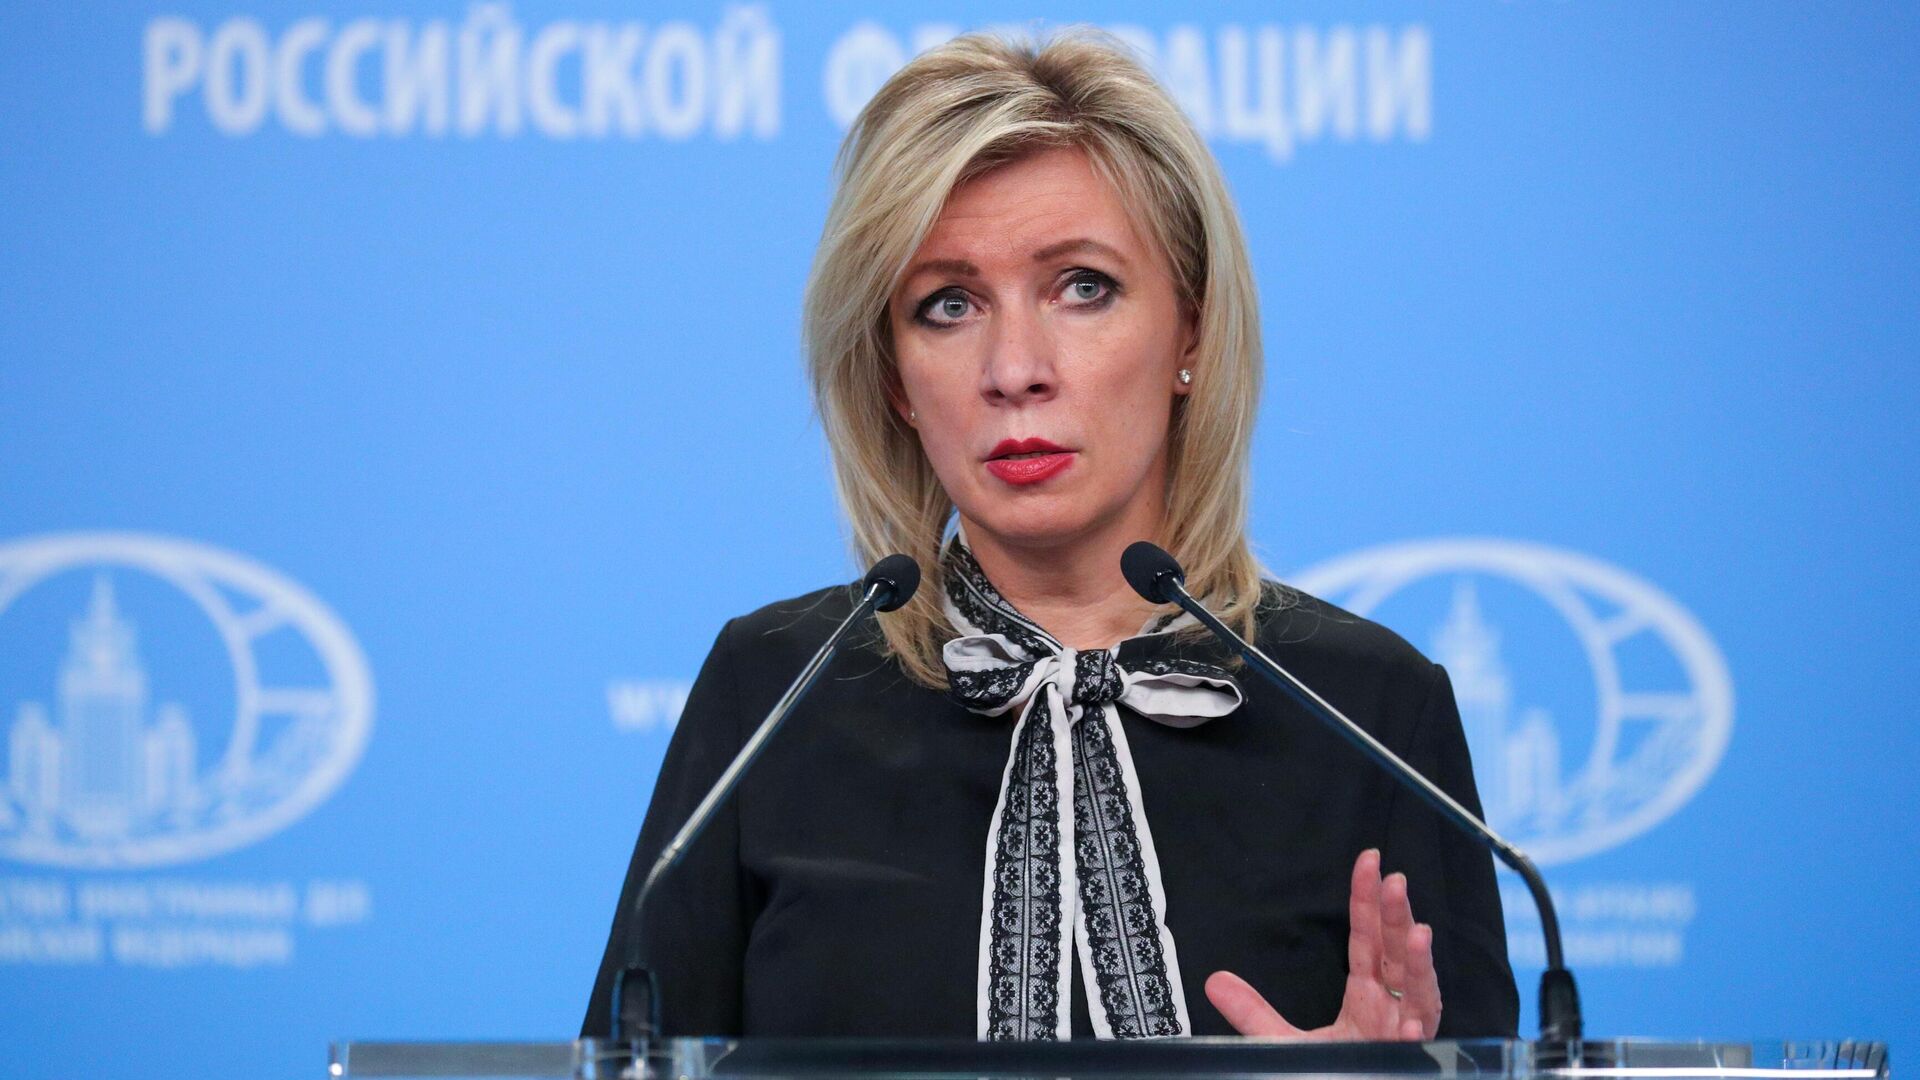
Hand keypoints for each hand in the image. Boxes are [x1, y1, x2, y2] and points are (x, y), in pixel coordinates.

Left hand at [1205, 848, 1441, 1040]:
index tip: (1370, 862)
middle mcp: (1391, 1010)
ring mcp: (1404, 1037)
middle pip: (1398, 956)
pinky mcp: (1410, 1062)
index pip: (1367, 940)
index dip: (1368, 902)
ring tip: (1419, 933)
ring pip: (1421, 995)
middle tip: (1394, 880)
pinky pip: (1419, 1046)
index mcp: (1366, 997)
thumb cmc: (1331, 1074)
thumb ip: (1253, 1013)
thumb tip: (1214, 981)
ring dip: (1422, 966)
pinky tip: (1410, 1020)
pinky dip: (1416, 1033)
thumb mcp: (1283, 1044)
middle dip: (1398, 918)